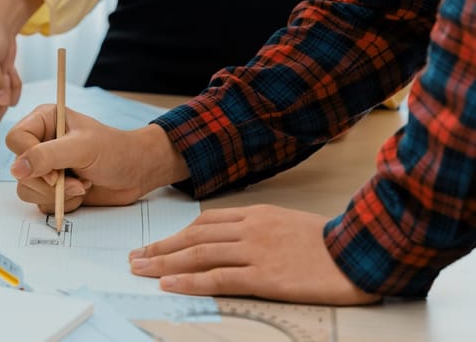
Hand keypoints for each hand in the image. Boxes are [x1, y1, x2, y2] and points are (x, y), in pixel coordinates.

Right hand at [5, 104, 187, 212]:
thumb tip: (16, 169)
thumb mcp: (82, 148)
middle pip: (18, 170)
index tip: (54, 173)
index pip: (15, 139)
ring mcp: (45, 168)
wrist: (136, 173)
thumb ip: (47, 156)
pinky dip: (63, 203)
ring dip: (57, 195)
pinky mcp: (51, 188)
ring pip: (27, 190)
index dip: (29, 159)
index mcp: (44, 121)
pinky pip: (40, 203)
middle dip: (48, 183)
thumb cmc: (115, 151)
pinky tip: (81, 192)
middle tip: (77, 182)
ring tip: (82, 185)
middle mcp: (40, 143)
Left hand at [128, 205, 380, 304]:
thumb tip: (230, 241)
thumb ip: (258, 229)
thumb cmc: (330, 243)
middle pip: (193, 237)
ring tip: (140, 270)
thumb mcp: (289, 223)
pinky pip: (218, 277)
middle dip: (160, 248)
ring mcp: (256, 251)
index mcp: (256, 214)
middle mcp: (250, 228)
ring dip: (164, 263)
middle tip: (135, 257)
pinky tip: (168, 283)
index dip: (176, 234)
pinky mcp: (264, 275)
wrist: (362, 253)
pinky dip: (189, 281)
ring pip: (198, 255)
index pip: (204, 222)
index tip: (156, 243)